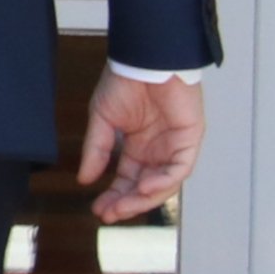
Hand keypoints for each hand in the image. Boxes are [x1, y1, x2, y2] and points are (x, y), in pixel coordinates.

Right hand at [76, 69, 203, 223]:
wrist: (144, 60)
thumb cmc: (125, 81)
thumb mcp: (102, 120)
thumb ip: (96, 151)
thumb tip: (84, 179)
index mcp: (137, 147)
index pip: (127, 180)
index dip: (114, 196)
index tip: (98, 209)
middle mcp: (157, 151)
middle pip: (145, 188)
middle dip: (127, 203)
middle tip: (110, 214)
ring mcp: (174, 147)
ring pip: (164, 184)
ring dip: (144, 198)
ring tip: (123, 206)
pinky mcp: (189, 139)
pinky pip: (179, 168)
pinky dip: (163, 181)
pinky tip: (143, 188)